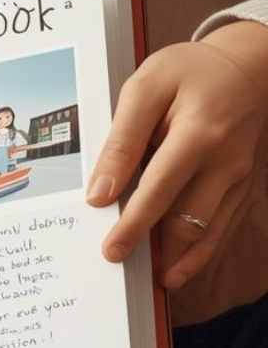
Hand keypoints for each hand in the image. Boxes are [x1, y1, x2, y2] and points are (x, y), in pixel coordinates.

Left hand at [88, 23, 267, 289]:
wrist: (245, 68)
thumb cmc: (188, 73)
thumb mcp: (146, 87)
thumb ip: (123, 139)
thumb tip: (101, 191)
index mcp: (199, 134)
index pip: (160, 189)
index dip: (134, 223)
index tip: (110, 248)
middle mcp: (226, 163)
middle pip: (189, 220)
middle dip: (155, 249)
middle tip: (121, 264)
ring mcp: (241, 179)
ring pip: (210, 233)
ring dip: (182, 261)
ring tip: (154, 279)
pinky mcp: (245, 188)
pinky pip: (225, 228)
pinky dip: (203, 252)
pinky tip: (180, 267)